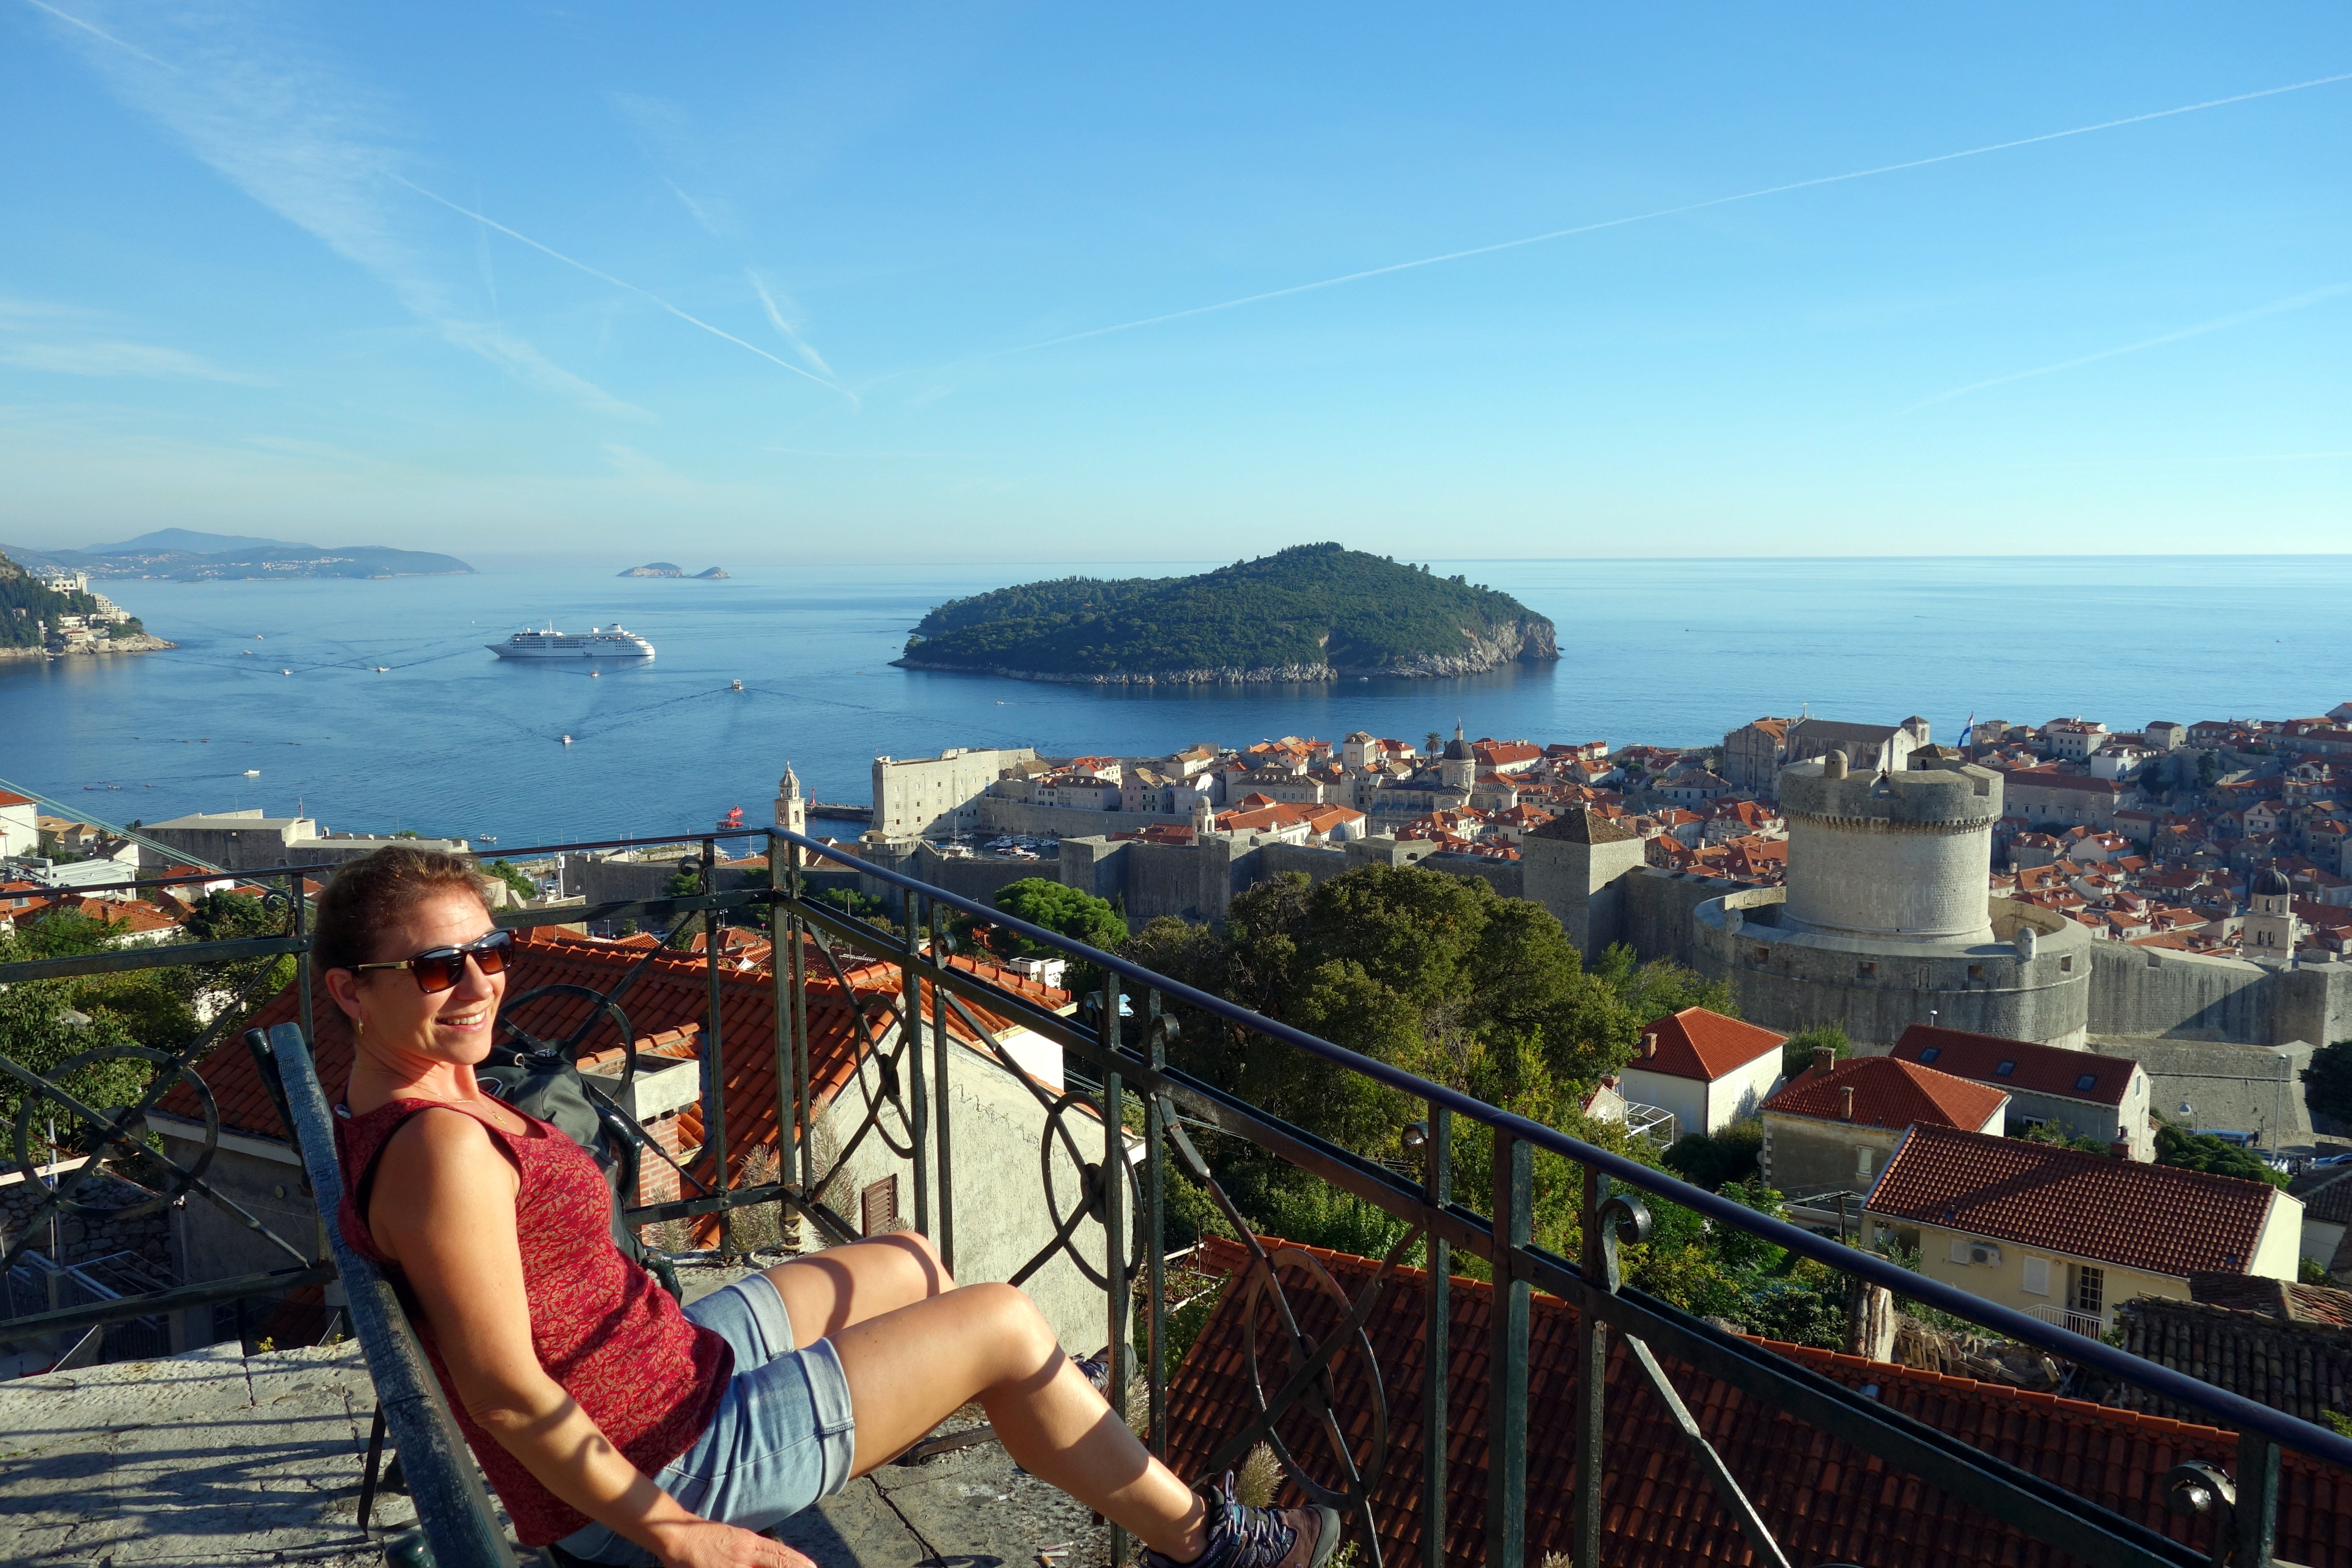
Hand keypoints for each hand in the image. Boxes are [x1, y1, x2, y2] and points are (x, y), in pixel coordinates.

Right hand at [650, 1519, 816, 1567]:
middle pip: (777, 1564)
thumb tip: (768, 1559)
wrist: (680, 1536)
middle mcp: (745, 1554)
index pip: (779, 1554)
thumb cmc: (706, 1536)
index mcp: (750, 1542)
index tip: (812, 1567)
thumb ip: (751, 1550)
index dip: (797, 1562)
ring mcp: (734, 1565)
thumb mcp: (734, 1538)